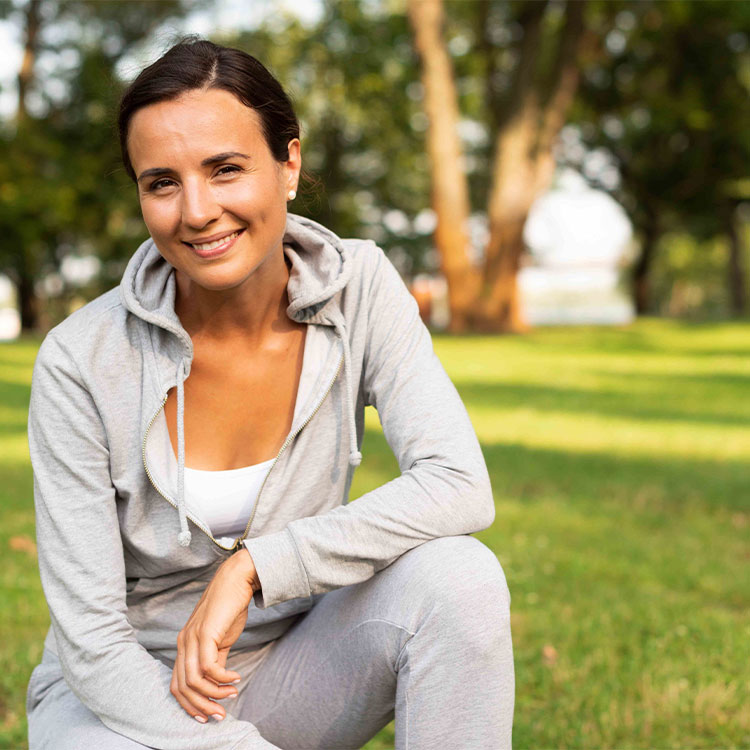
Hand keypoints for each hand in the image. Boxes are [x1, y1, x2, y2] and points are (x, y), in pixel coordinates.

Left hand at [170, 548, 260, 722]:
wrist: (237, 580)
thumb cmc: (229, 608)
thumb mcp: (220, 639)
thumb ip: (216, 660)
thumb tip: (217, 683)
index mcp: (183, 645)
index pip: (177, 685)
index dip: (190, 705)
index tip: (208, 716)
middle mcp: (183, 643)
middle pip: (182, 687)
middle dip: (201, 706)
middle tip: (221, 715)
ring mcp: (192, 638)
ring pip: (194, 680)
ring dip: (214, 695)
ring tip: (232, 695)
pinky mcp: (205, 634)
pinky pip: (209, 667)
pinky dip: (222, 679)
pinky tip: (236, 678)